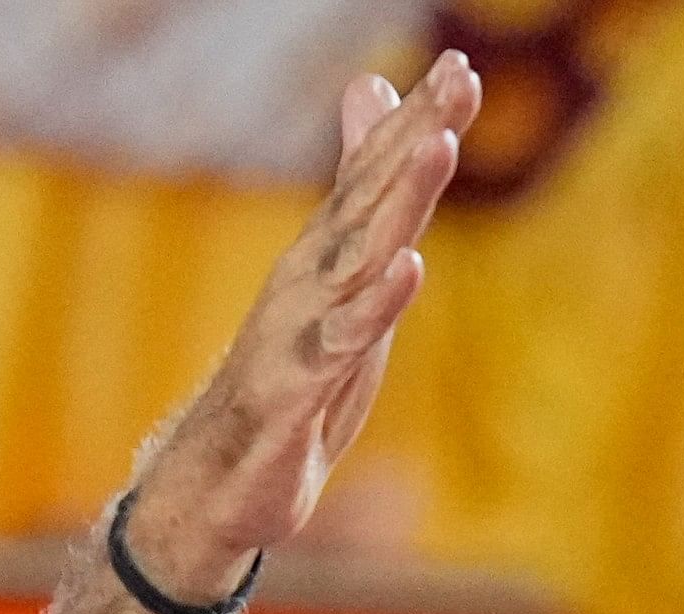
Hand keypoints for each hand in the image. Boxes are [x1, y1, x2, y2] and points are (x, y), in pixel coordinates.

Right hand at [120, 51, 482, 600]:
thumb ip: (362, 205)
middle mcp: (311, 277)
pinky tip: (408, 268)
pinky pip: (341, 340)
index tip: (460, 65)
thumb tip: (366, 113)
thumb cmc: (293, 379)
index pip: (376, 175)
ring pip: (359, 254)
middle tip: (456, 77)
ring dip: (399, 200)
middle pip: (372, 196)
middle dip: (415, 135)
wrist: (223, 479)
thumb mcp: (340, 291)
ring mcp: (301, 327)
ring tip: (438, 145)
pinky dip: (375, 303)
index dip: (419, 119)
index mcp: (327, 256)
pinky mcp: (297, 386)